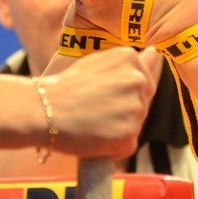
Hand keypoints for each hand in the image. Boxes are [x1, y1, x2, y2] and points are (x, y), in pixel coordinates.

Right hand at [41, 46, 164, 158]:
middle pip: (143, 102)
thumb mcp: (97, 63)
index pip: (144, 79)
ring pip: (135, 123)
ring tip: (93, 122)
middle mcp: (138, 82)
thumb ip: (129, 62)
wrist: (43, 111)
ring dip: (119, 127)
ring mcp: (135, 110)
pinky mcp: (129, 137)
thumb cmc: (65, 87)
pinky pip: (128, 145)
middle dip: (124, 108)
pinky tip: (95, 137)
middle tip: (95, 109)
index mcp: (130, 59)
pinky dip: (114, 146)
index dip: (121, 91)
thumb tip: (154, 52)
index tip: (102, 94)